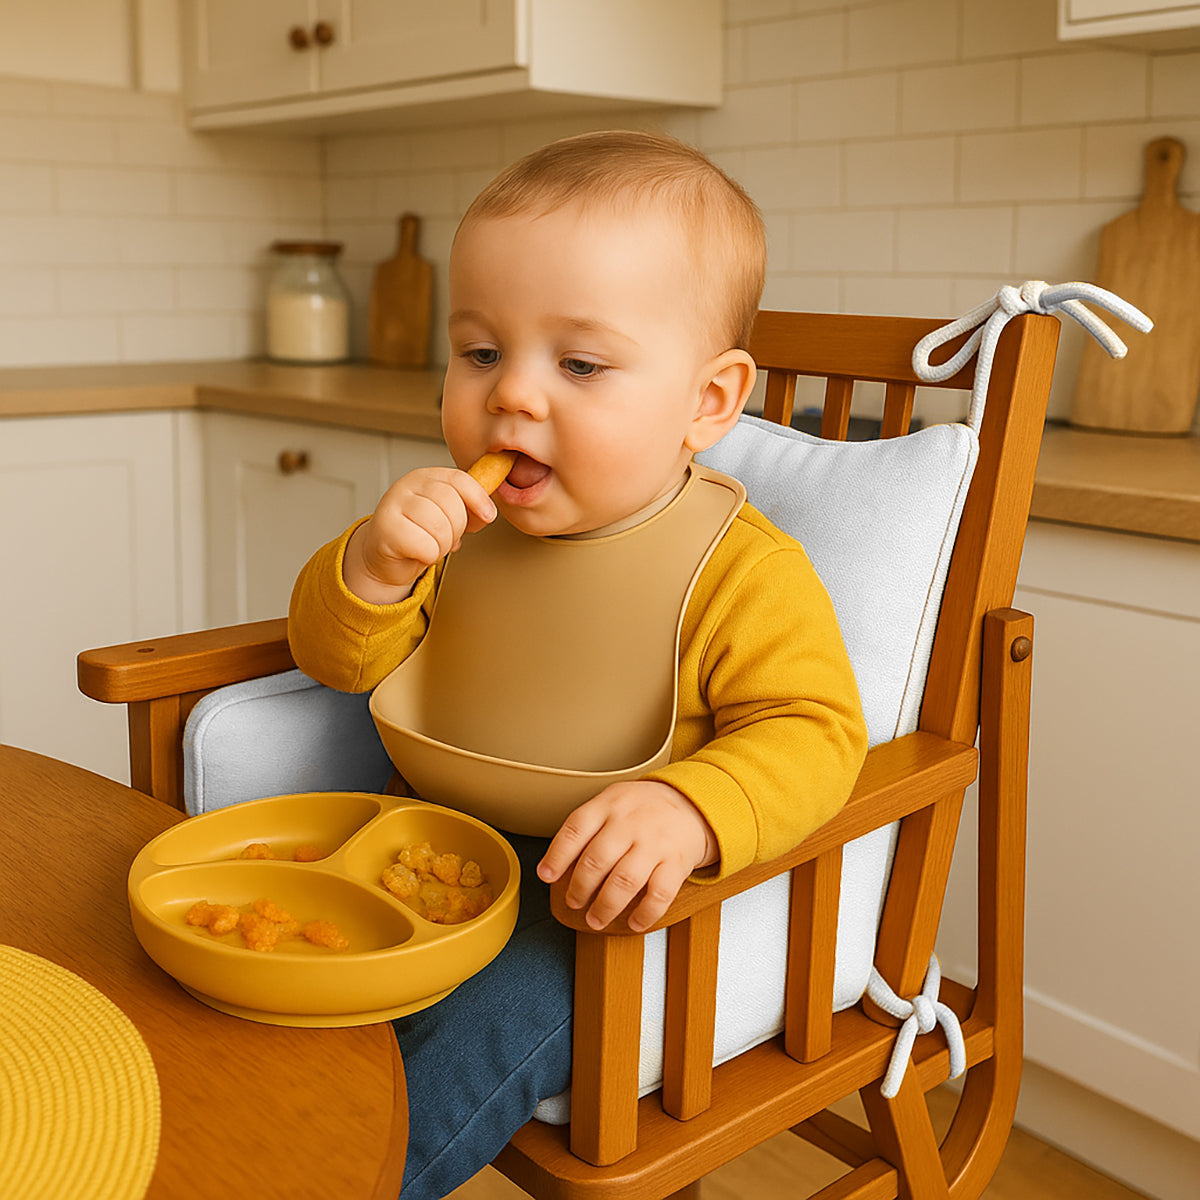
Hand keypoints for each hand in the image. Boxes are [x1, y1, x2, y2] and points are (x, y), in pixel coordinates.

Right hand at [343, 467, 496, 603]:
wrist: (383, 557)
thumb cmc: (417, 535)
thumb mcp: (446, 516)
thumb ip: (467, 509)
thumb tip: (486, 513)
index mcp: (425, 477)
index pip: (458, 478)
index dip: (478, 497)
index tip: (488, 515)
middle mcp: (407, 485)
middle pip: (451, 503)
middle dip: (457, 528)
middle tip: (446, 537)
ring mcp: (393, 505)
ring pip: (439, 526)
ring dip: (442, 544)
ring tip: (431, 545)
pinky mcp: (385, 530)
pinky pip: (425, 546)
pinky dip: (429, 556)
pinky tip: (418, 553)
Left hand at [537, 781, 718, 931]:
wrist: (693, 803)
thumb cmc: (643, 809)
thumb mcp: (613, 802)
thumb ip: (586, 827)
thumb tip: (554, 864)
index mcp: (609, 805)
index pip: (576, 828)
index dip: (557, 856)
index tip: (546, 876)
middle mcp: (631, 823)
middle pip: (597, 860)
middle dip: (579, 888)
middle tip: (573, 902)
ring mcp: (655, 843)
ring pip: (624, 881)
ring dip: (605, 906)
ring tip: (595, 919)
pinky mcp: (677, 863)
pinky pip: (659, 894)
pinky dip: (645, 914)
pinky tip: (634, 923)